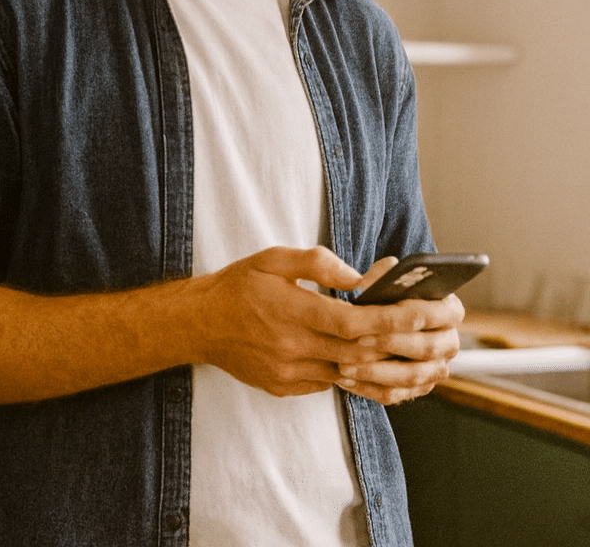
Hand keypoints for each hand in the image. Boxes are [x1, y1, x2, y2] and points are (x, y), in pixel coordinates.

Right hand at [199, 247, 462, 403]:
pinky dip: (367, 381)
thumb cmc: (238, 286)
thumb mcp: (273, 259)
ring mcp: (293, 373)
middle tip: (447, 337)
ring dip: (398, 371)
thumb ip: (316, 263)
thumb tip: (357, 275)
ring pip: (355, 376)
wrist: (199, 323)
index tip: (430, 311)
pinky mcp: (289, 387)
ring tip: (433, 364)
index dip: (397, 318)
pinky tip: (392, 375)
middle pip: (364, 353)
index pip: (356, 321)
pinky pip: (335, 385)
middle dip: (411, 345)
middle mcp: (296, 347)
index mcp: (295, 312)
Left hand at [336, 257, 463, 404]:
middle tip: (358, 339)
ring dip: (376, 371)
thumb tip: (389, 267)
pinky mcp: (416, 389)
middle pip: (427, 347)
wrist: (374, 320)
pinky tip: (345, 380)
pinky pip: (396, 394)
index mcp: (448, 310)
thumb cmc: (378, 296)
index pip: (445, 313)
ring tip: (344, 365)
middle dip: (391, 343)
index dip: (416, 313)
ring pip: (412, 376)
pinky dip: (369, 388)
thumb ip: (385, 274)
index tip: (387, 311)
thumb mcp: (379, 279)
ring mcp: (435, 369)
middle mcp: (448, 341)